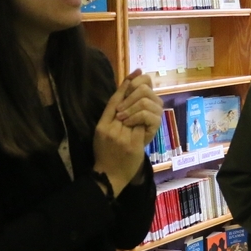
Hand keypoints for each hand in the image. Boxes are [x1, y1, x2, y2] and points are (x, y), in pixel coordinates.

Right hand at [93, 77, 151, 194]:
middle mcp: (111, 130)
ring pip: (137, 114)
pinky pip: (144, 126)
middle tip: (145, 82)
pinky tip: (149, 119)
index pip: (113, 101)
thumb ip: (112, 117)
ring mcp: (123, 137)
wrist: (109, 176)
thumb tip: (125, 97)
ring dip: (143, 110)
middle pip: (127, 105)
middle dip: (137, 94)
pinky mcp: (134, 145)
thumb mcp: (103, 133)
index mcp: (101, 126)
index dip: (124, 86)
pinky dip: (147, 122)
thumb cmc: (106, 153)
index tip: (134, 74)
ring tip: (146, 105)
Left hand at [116, 70, 163, 146]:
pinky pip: (147, 114)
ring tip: (121, 119)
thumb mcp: (114, 112)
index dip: (134, 82)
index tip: (123, 96)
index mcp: (144, 97)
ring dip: (130, 108)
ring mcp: (155, 114)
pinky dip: (135, 117)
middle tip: (119, 112)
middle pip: (144, 88)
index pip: (145, 79)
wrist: (115, 162)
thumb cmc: (114, 137)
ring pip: (145, 101)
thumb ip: (122, 93)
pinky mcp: (155, 126)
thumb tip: (136, 71)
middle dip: (129, 97)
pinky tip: (127, 123)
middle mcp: (153, 103)